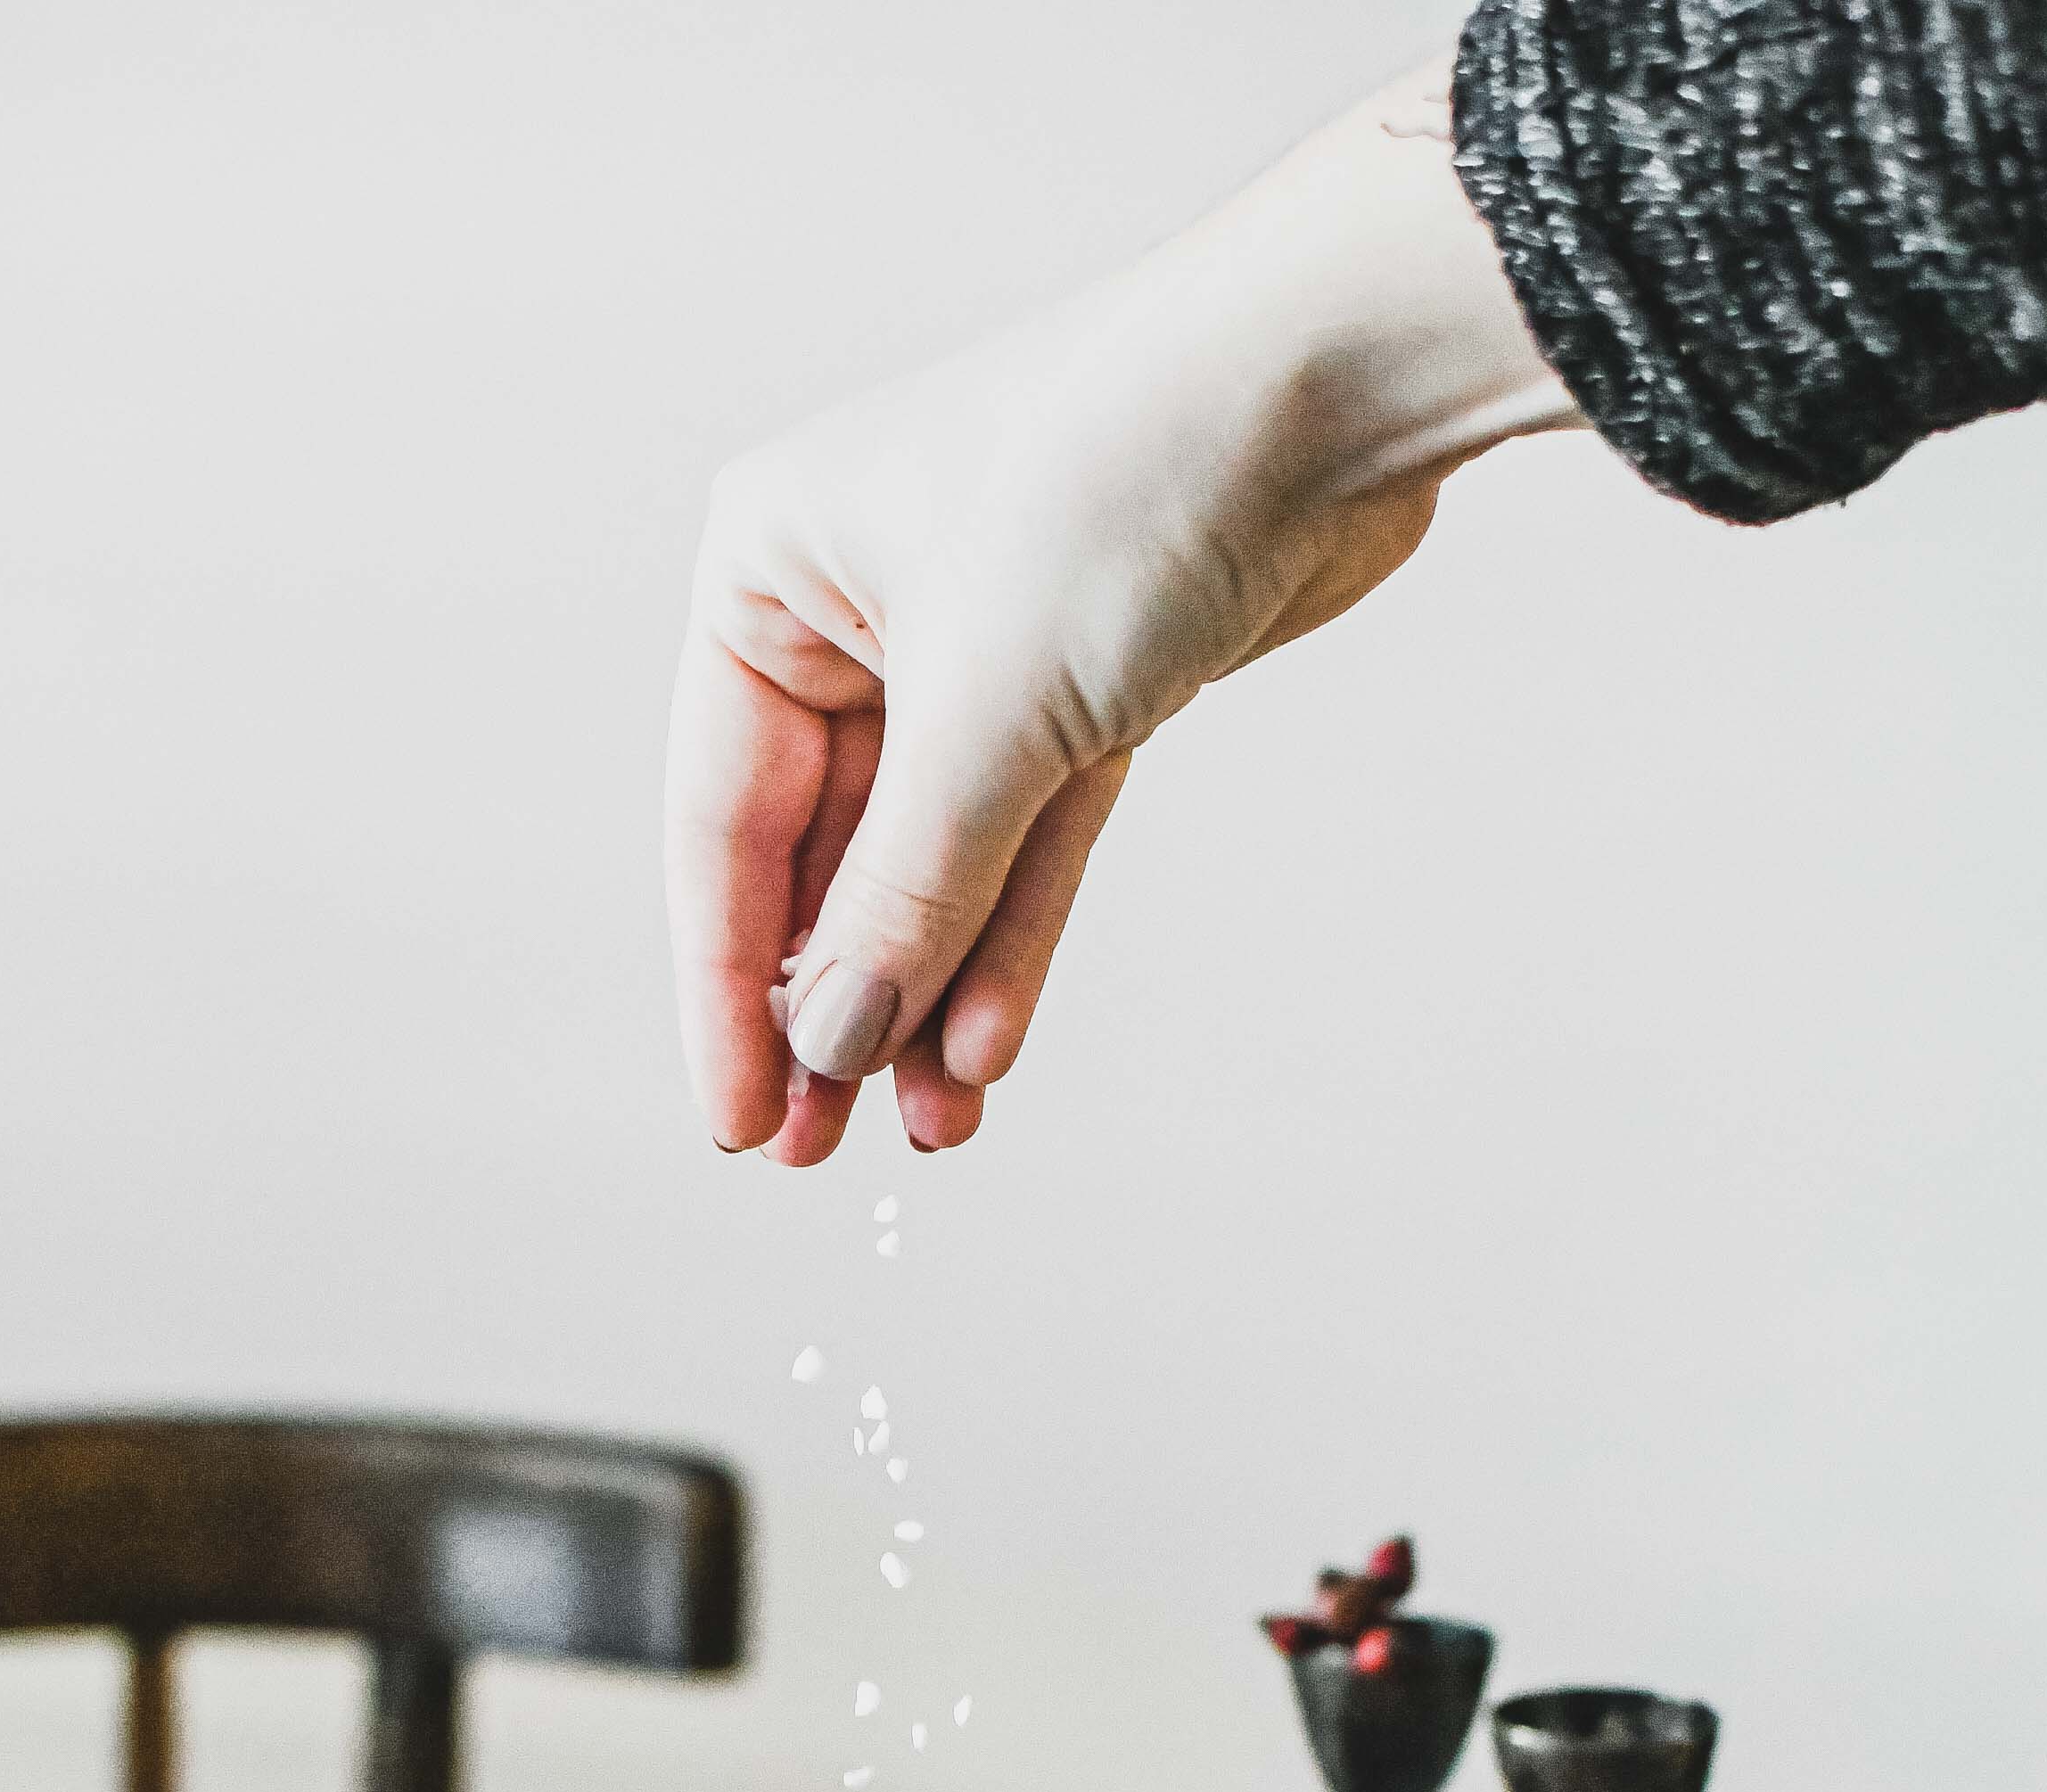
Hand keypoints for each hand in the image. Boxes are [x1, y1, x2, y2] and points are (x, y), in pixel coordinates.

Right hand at [665, 63, 1575, 1164]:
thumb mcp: (980, 721)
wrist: (1326, 384)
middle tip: (819, 1152)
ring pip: (929, 866)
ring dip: (928, 999)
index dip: (728, 989)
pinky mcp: (1081, 684)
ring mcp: (971, 648)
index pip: (720, 821)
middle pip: (821, 857)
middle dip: (835, 1009)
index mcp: (771, 571)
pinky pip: (1022, 844)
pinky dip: (1010, 940)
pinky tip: (986, 1048)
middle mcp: (855, 604)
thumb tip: (830, 1041)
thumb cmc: (1124, 478)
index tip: (741, 1122)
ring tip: (927, 1130)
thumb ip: (901, 902)